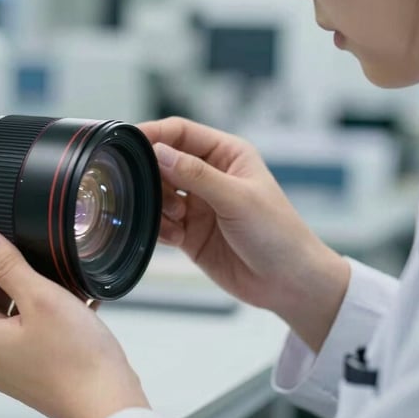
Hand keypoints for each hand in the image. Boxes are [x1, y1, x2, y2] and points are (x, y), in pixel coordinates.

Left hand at [0, 227, 150, 417]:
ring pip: (15, 323)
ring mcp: (17, 373)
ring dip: (32, 299)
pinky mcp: (40, 377)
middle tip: (30, 262)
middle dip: (7, 282)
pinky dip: (49, 320)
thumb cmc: (77, 358)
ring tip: (59, 283)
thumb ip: (7, 266)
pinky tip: (77, 306)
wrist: (108, 403)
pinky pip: (36, 339)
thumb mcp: (41, 297)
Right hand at [138, 117, 348, 351]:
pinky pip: (160, 222)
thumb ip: (196, 175)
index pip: (180, 132)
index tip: (129, 141)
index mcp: (226, 154)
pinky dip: (160, 229)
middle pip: (163, 162)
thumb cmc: (278, 234)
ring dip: (158, 205)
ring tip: (178, 220)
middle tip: (149, 191)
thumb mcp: (237, 199)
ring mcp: (198, 204)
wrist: (290, 284)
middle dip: (153, 176)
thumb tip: (158, 152)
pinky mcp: (189, 232)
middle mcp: (209, 175)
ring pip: (158, 193)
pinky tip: (178, 238)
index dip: (154, 134)